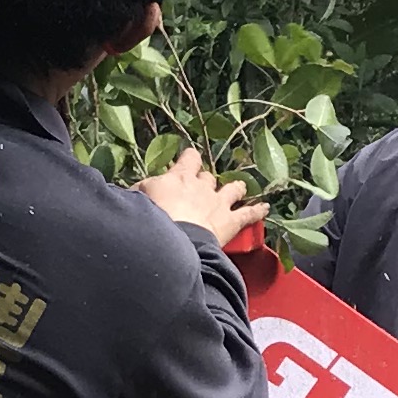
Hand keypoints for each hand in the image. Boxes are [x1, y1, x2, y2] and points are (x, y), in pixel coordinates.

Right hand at [141, 144, 255, 249]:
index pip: (188, 159)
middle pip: (208, 176)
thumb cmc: (151, 217)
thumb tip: (131, 192)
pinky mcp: (230, 222)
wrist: (171, 238)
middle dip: (206, 180)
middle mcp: (202, 186)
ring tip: (240, 187)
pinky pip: (249, 214)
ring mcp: (219, 203)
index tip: (187, 161)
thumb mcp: (137, 198)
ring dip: (236, 188)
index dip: (189, 159)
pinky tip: (266, 208)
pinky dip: (258, 211)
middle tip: (203, 185)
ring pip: (233, 188)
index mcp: (179, 177)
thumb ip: (140, 191)